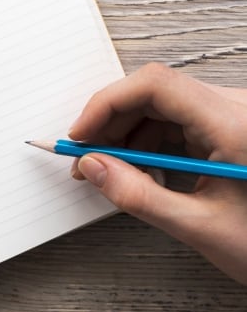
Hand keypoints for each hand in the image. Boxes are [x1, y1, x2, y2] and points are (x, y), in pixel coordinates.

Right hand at [70, 63, 246, 283]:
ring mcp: (233, 117)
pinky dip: (149, 143)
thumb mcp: (200, 226)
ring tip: (108, 171)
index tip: (80, 134)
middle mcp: (236, 110)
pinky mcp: (230, 128)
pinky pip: (177, 122)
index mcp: (235, 126)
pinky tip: (141, 172)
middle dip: (111, 123)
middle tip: (85, 158)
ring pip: (162, 107)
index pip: (156, 85)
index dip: (107, 103)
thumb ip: (139, 196)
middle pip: (154, 93)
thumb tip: (93, 167)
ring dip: (127, 135)